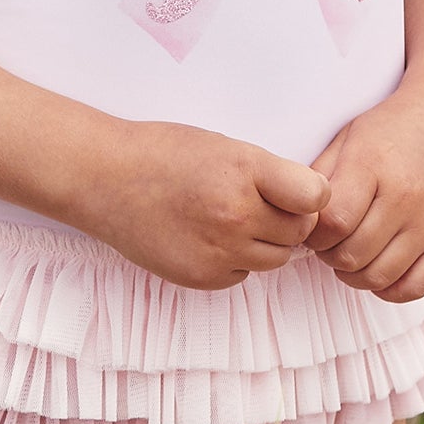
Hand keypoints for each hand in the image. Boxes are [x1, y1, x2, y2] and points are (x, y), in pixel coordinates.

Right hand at [79, 121, 329, 291]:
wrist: (108, 178)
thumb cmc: (166, 153)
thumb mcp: (225, 147)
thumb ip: (267, 174)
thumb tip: (307, 201)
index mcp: (246, 170)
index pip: (315, 196)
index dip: (311, 195)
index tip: (299, 191)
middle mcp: (238, 214)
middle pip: (299, 232)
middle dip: (290, 220)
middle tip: (264, 203)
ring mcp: (221, 250)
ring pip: (276, 259)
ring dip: (266, 242)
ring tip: (235, 218)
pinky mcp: (203, 277)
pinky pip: (243, 274)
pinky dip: (237, 259)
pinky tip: (211, 236)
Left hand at [305, 92, 423, 303]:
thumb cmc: (390, 128)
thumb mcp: (348, 136)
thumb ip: (320, 175)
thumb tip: (295, 216)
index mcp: (374, 164)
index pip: (333, 221)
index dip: (312, 232)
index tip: (311, 225)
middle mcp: (406, 196)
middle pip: (351, 254)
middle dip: (328, 254)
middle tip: (328, 240)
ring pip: (378, 276)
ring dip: (353, 273)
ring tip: (349, 252)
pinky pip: (414, 288)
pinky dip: (389, 288)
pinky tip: (378, 268)